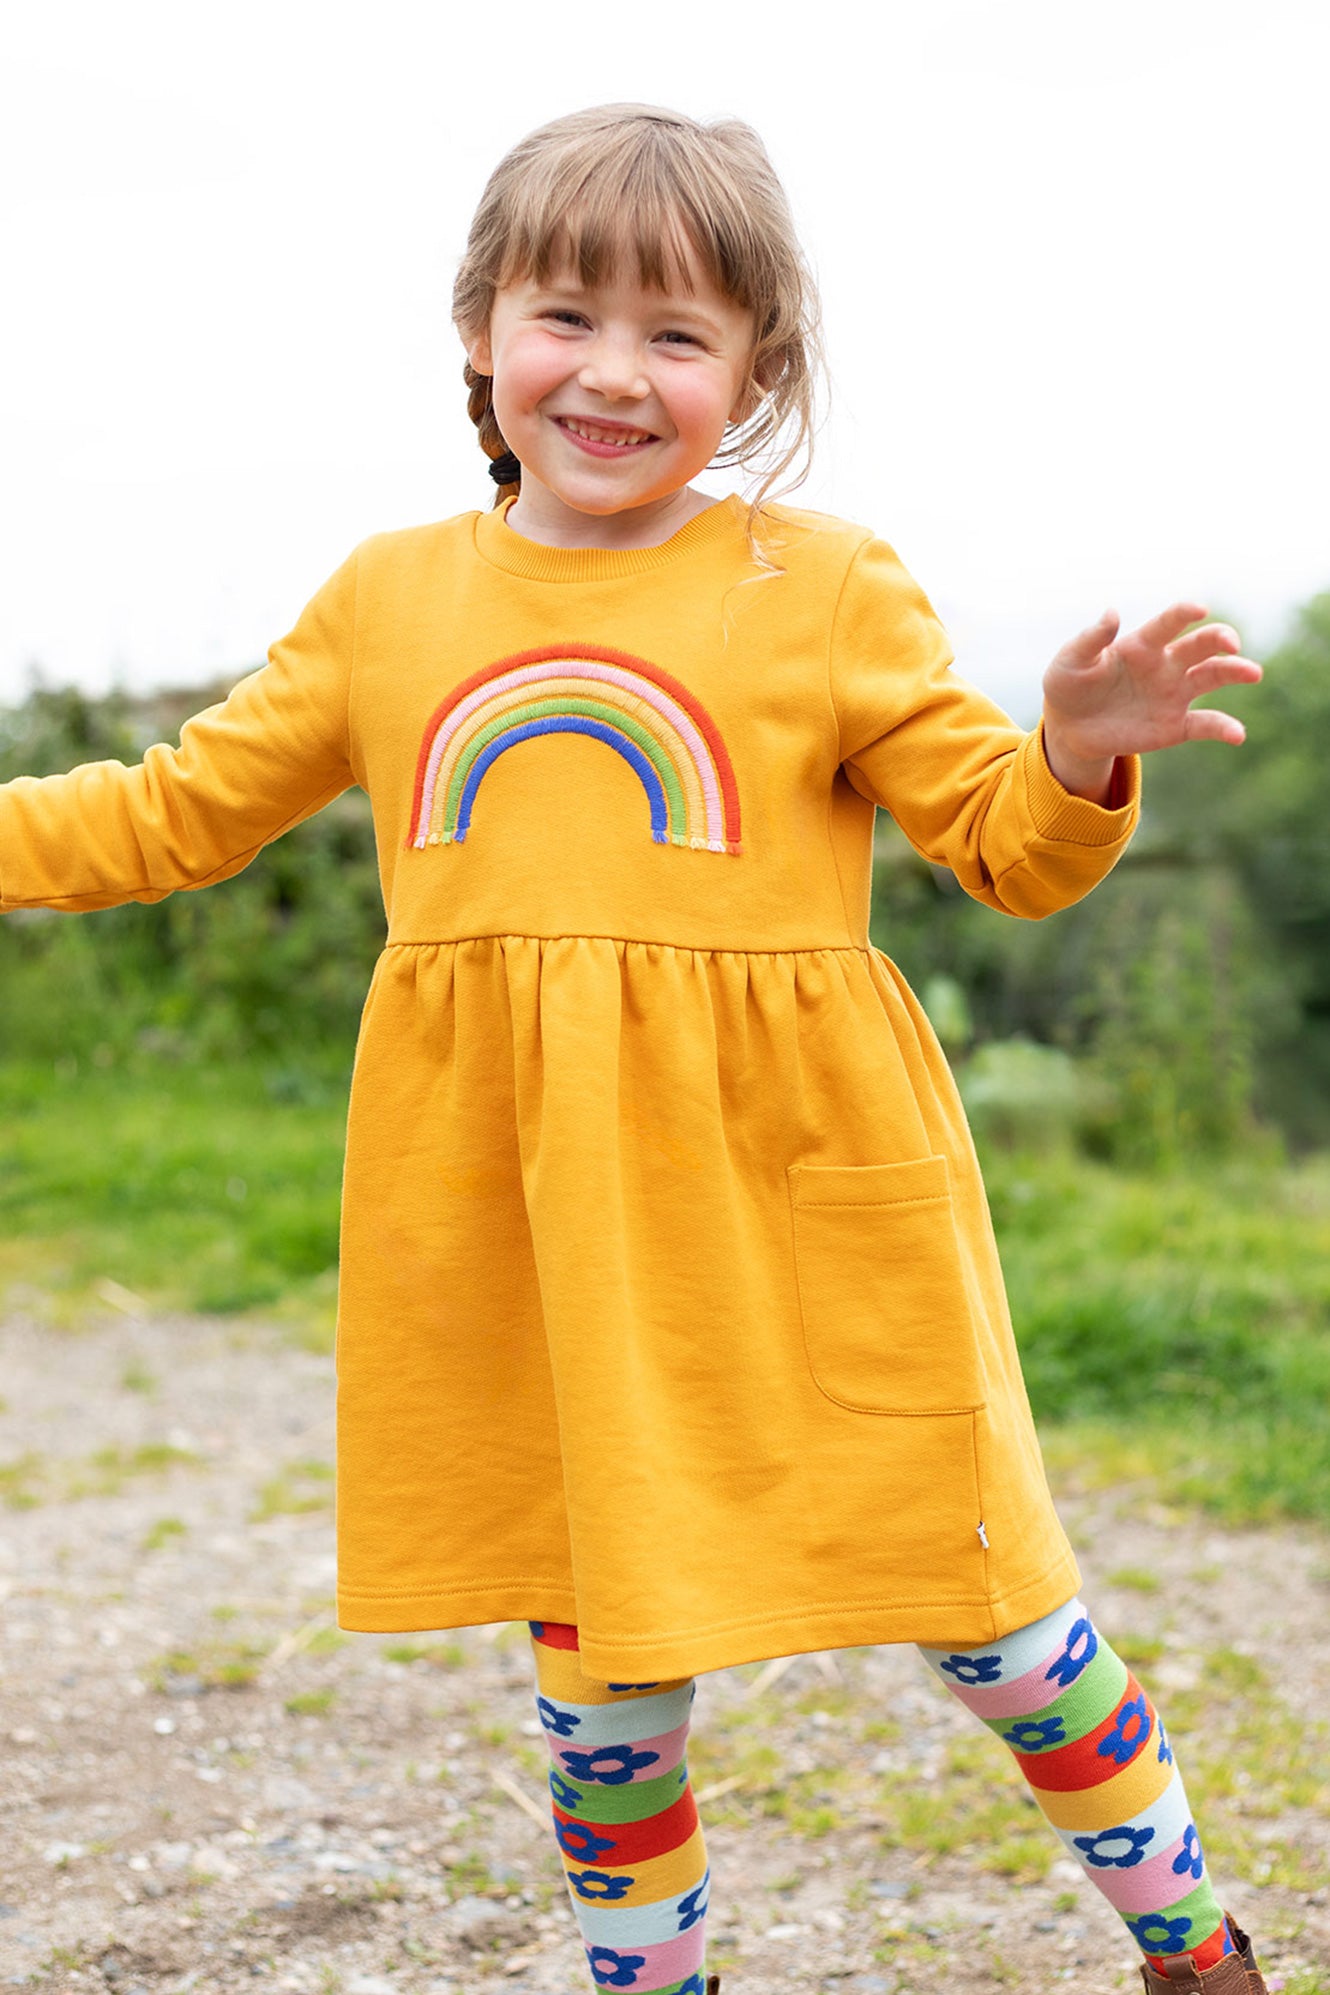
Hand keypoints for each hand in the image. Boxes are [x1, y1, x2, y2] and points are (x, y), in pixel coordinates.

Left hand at [1041, 603, 1262, 801]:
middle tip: (1232, 643)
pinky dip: (1224, 728)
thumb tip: (1112, 613)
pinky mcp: (1175, 725)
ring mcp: (1174, 694)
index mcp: (1141, 644)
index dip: (1184, 613)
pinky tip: (1238, 735)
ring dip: (1235, 671)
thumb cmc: (1069, 685)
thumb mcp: (1069, 662)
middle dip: (1219, 639)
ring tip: (1253, 672)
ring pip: (1213, 676)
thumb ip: (1089, 640)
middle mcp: (1165, 665)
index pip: (1168, 623)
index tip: (1198, 609)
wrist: (1069, 728)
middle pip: (1200, 646)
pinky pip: (1205, 724)